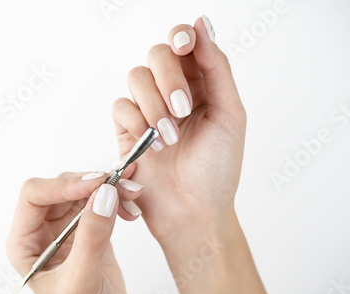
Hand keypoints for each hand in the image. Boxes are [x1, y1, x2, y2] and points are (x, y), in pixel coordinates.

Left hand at [6, 172, 142, 293]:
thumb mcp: (81, 280)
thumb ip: (91, 238)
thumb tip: (104, 196)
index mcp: (25, 241)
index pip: (35, 196)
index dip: (63, 185)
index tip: (96, 184)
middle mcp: (43, 230)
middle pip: (61, 187)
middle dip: (92, 183)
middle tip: (121, 186)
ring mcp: (66, 228)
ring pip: (84, 190)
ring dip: (109, 188)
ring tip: (132, 194)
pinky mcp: (89, 228)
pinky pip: (100, 201)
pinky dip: (117, 198)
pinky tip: (131, 208)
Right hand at [112, 17, 283, 293]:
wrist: (193, 212)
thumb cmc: (217, 170)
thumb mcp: (229, 115)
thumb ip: (216, 68)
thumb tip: (204, 24)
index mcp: (203, 84)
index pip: (186, 43)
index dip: (182, 37)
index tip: (185, 45)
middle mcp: (173, 92)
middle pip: (157, 55)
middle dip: (168, 80)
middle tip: (183, 110)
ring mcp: (148, 109)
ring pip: (136, 78)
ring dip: (152, 105)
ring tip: (170, 138)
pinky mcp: (127, 130)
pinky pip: (120, 107)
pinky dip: (135, 123)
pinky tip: (151, 146)